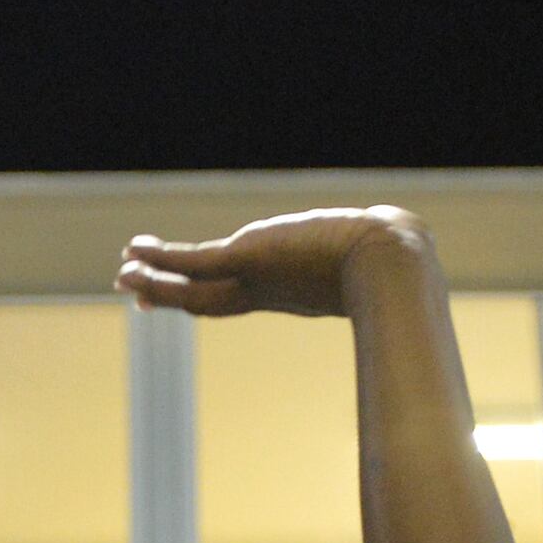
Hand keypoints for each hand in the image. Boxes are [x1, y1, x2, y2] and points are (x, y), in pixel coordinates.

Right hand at [117, 207, 426, 320]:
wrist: (386, 261)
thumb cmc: (393, 263)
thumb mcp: (378, 257)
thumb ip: (385, 257)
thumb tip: (420, 244)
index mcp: (289, 291)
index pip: (237, 295)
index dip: (203, 296)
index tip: (180, 296)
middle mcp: (266, 289)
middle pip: (205, 299)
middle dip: (167, 296)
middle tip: (132, 292)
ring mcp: (254, 278)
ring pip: (192, 287)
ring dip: (155, 281)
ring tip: (122, 274)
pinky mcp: (247, 259)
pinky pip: (193, 262)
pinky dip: (163, 260)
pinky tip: (136, 253)